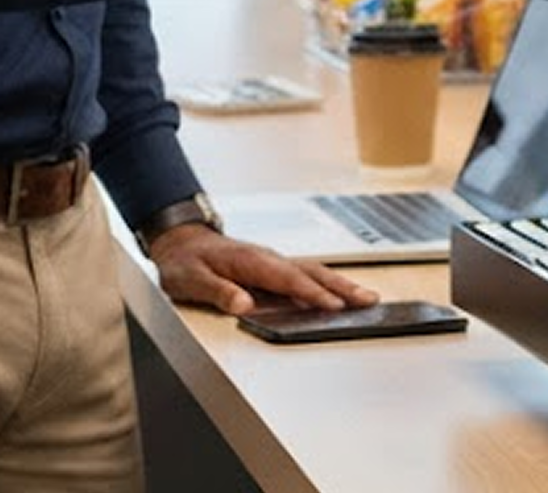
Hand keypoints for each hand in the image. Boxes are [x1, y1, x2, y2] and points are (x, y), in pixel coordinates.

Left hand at [146, 224, 380, 315]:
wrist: (179, 241)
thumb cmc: (184, 261)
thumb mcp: (190, 279)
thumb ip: (217, 291)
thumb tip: (243, 304)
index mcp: (250, 260)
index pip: (288, 279)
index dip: (312, 293)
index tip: (334, 306)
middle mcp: (266, 259)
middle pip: (311, 273)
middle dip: (341, 287)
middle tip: (368, 300)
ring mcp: (272, 263)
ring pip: (312, 272)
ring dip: (340, 285)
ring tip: (365, 299)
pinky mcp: (272, 270)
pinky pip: (305, 276)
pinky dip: (326, 285)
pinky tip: (339, 296)